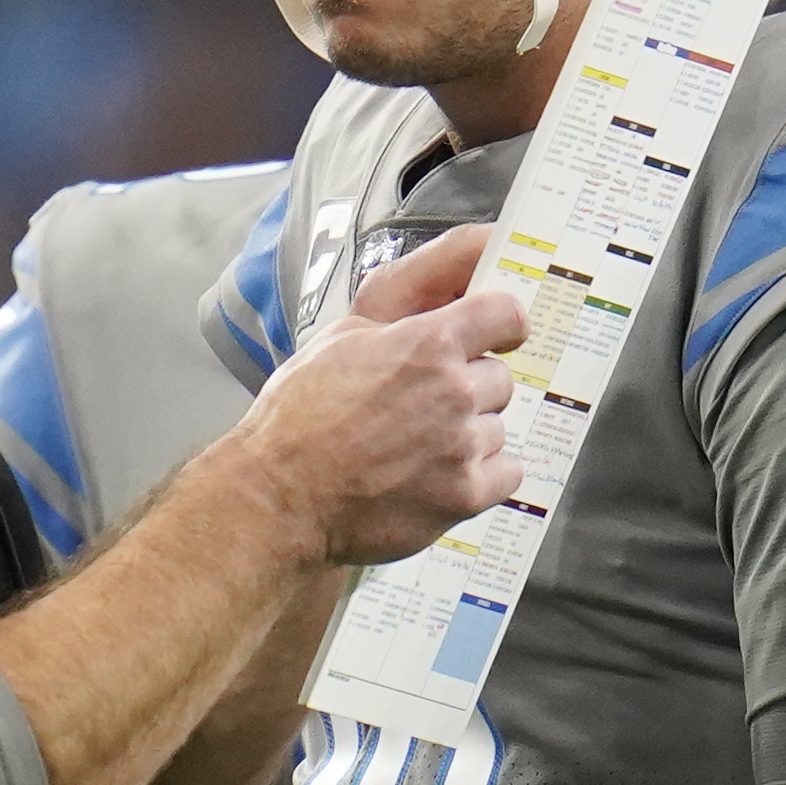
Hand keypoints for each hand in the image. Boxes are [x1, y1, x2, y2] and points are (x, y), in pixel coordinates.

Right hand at [218, 222, 524, 565]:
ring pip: (497, 427)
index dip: (502, 324)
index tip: (497, 335)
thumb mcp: (344, 334)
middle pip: (500, 378)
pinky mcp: (465, 495)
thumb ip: (405, 307)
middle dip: (470, 388)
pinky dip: (479, 476)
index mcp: (426, 342)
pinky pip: (506, 473)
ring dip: (470, 435)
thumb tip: (451, 288)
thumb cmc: (300, 415)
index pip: (506, 313)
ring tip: (417, 446)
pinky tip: (438, 475)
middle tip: (424, 406)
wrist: (279, 495)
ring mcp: (462, 445)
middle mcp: (453, 391)